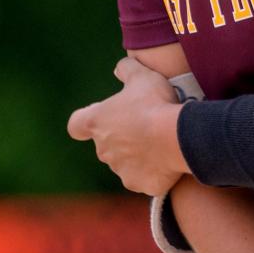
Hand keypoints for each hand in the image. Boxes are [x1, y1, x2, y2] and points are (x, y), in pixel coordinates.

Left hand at [67, 57, 184, 196]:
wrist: (177, 137)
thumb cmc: (155, 103)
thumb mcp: (142, 75)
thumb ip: (127, 69)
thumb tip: (119, 68)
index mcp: (97, 122)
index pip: (76, 125)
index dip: (84, 122)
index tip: (99, 118)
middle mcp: (103, 149)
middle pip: (107, 144)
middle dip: (123, 137)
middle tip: (146, 126)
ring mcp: (120, 169)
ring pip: (125, 162)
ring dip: (138, 155)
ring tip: (160, 143)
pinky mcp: (138, 184)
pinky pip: (143, 178)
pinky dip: (152, 172)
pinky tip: (168, 160)